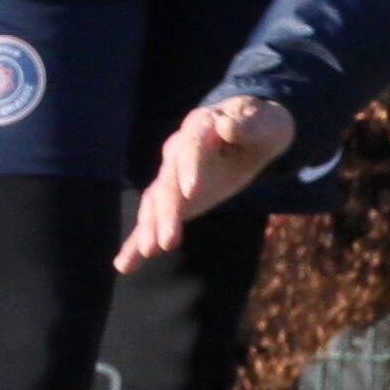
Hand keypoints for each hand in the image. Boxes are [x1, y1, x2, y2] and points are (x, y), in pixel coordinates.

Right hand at [120, 92, 298, 269]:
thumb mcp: (265, 124)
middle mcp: (177, 151)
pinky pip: (154, 219)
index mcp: (199, 128)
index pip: (190, 149)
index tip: (191, 193)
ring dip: (151, 228)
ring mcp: (172, 175)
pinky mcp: (174, 197)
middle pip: (168, 182)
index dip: (188, 169)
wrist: (252, 131)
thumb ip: (249, 126)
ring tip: (148, 252)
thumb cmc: (261, 126)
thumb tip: (226, 126)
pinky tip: (125, 264)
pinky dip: (137, 241)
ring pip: (156, 203)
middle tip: (168, 242)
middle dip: (167, 212)